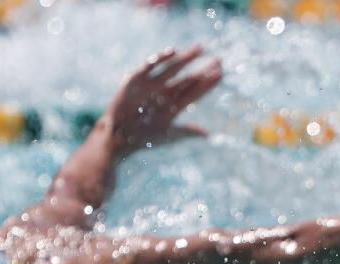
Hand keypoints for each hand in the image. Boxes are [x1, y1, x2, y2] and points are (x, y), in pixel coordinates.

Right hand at [102, 45, 221, 155]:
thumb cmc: (145, 138)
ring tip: (199, 49)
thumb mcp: (169, 134)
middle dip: (202, 69)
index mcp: (175, 105)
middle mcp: (165, 92)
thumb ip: (188, 131)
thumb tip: (208, 134)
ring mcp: (152, 85)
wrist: (119, 137)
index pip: (196, 91)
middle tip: (219, 60)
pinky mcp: (136, 80)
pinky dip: (159, 59)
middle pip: (188, 78)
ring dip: (185, 59)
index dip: (208, 83)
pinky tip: (172, 52)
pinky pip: (149, 67)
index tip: (221, 74)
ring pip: (172, 69)